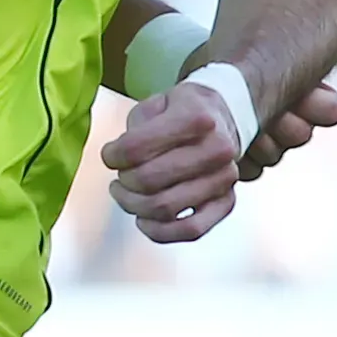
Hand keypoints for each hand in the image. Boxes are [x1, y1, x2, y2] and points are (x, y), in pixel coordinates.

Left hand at [99, 75, 336, 244]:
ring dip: (135, 206)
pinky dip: (160, 232)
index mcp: (196, 117)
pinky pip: (191, 230)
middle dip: (124, 182)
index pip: (137, 147)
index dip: (113, 156)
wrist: (224, 118)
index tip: (109, 156)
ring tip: (127, 195)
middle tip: (119, 177)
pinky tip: (144, 220)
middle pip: (149, 180)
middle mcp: (217, 148)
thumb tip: (120, 159)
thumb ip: (135, 129)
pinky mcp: (227, 202)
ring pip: (166, 208)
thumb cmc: (183, 112)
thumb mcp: (155, 104)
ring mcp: (225, 178)